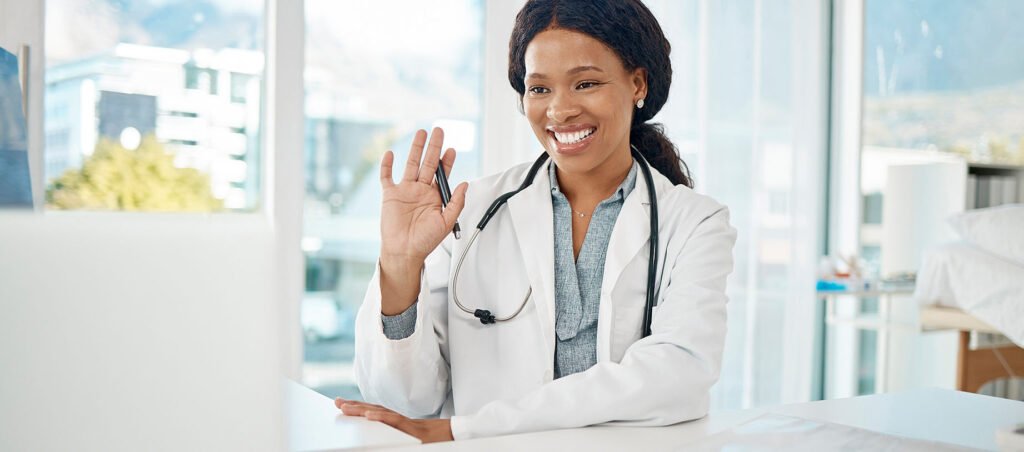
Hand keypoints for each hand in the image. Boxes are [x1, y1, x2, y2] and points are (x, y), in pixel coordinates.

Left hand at [335, 398, 453, 442]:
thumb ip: (396, 432)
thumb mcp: (409, 436)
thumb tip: (378, 428)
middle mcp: (398, 419)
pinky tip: (369, 416)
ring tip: (345, 408)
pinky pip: (395, 422)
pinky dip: (382, 418)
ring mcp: (404, 423)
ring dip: (362, 409)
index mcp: (396, 421)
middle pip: (373, 409)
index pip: (374, 411)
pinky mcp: (411, 428)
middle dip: (353, 406)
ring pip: (380, 413)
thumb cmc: (433, 438)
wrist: (453, 435)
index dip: (358, 407)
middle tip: (336, 402)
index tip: (341, 404)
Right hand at [379, 127, 467, 263]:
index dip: (447, 161)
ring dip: (415, 149)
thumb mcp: (447, 222)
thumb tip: (464, 183)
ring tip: (421, 133)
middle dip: (433, 147)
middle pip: (428, 163)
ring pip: (410, 164)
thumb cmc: (425, 241)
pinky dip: (387, 165)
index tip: (451, 149)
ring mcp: (405, 190)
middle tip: (439, 131)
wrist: (404, 252)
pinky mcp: (390, 195)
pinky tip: (390, 154)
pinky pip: (386, 176)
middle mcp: (420, 190)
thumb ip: (456, 202)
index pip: (442, 173)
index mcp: (434, 196)